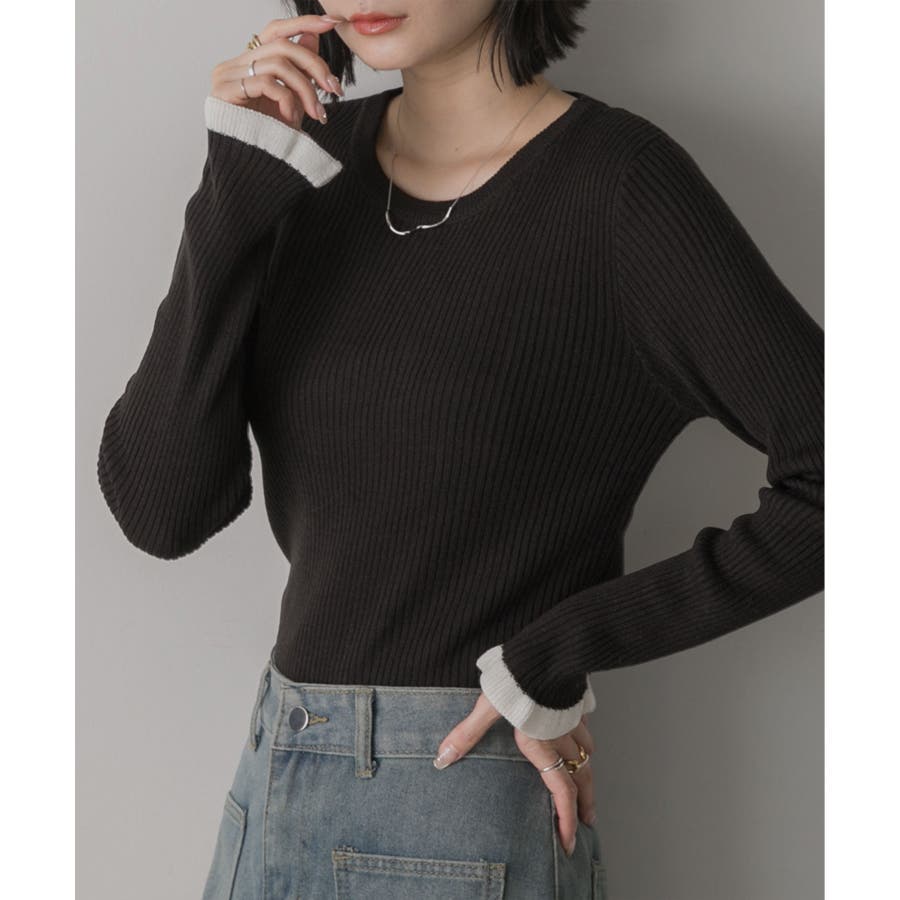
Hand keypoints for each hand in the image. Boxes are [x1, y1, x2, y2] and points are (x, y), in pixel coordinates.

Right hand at [209, 14, 347, 128]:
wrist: (253, 173)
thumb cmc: (271, 141)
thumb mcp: (293, 102)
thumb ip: (299, 71)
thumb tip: (312, 36)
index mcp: (250, 64)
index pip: (275, 31)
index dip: (303, 23)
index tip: (331, 24)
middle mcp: (234, 64)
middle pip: (282, 45)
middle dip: (314, 65)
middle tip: (334, 89)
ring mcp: (227, 76)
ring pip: (278, 63)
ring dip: (305, 88)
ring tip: (316, 114)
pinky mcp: (225, 91)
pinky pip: (267, 83)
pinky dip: (287, 100)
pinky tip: (291, 119)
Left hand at [432, 692, 596, 857]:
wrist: (543, 652)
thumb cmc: (515, 680)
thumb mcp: (487, 707)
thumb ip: (467, 733)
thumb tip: (442, 757)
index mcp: (540, 744)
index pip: (560, 791)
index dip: (566, 820)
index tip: (569, 841)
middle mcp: (561, 736)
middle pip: (580, 777)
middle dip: (584, 803)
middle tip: (587, 822)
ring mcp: (572, 719)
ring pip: (587, 753)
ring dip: (587, 772)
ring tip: (586, 784)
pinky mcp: (575, 702)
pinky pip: (585, 727)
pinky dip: (586, 741)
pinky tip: (582, 738)